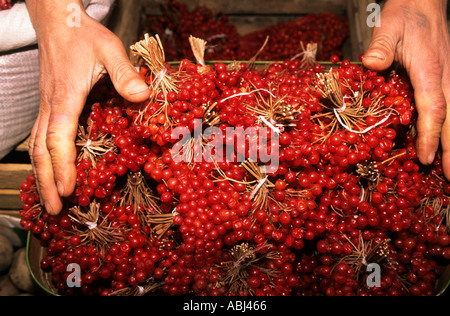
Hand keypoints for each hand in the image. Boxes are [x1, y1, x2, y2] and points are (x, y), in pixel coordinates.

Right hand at [26, 0, 150, 214]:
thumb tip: (143, 97)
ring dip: (42, 175)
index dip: (62, 166)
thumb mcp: (109, 50)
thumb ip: (125, 74)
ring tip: (48, 200)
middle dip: (46, 182)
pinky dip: (43, 160)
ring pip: (36, 147)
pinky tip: (49, 172)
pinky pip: (40, 138)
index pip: (58, 137)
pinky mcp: (49, 106)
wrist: (59, 23)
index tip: (67, 190)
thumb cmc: (84, 36)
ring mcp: (47, 107)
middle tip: (52, 210)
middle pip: (40, 150)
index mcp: (65, 98)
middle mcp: (51, 107)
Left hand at [363, 0, 449, 176]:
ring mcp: (449, 79)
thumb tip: (371, 63)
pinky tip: (447, 144)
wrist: (425, 3)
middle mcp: (445, 78)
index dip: (430, 135)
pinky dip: (449, 129)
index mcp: (429, 70)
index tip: (425, 157)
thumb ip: (382, 46)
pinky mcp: (447, 79)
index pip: (433, 108)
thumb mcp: (390, 26)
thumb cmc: (406, 16)